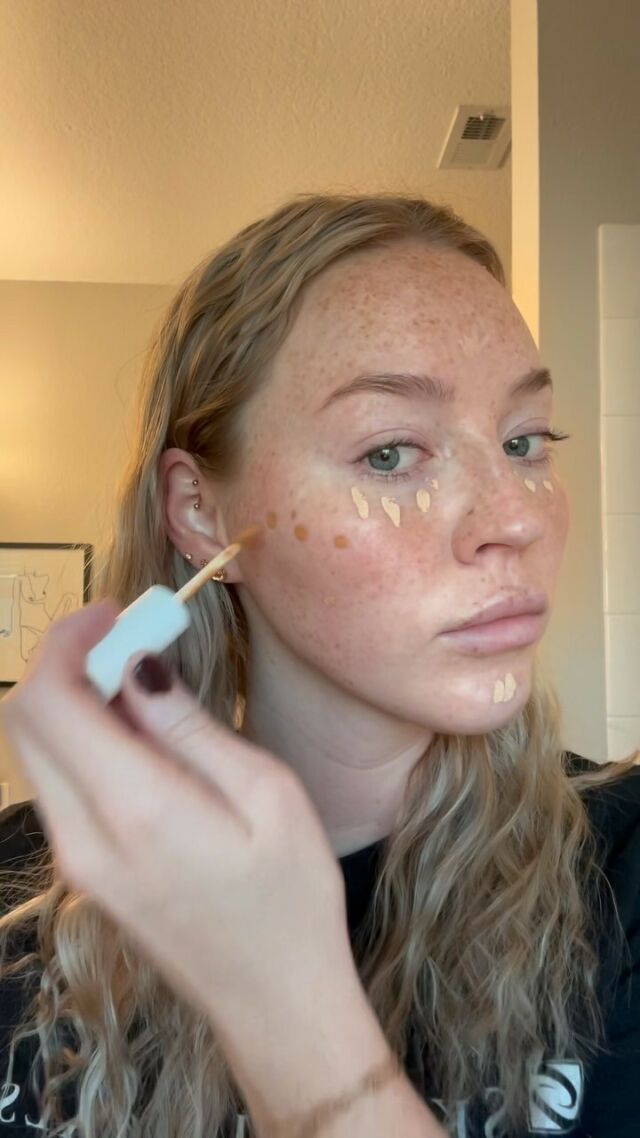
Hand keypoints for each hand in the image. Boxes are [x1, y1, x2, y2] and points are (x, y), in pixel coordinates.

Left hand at [0, 600, 358, 1039]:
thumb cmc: (290, 895)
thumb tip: (135, 663)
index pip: (50, 701)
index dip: (68, 640)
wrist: (276, 1002)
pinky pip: (59, 785)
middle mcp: (82, 836)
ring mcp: (76, 860)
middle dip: (64, 663)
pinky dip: (81, 741)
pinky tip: (137, 735)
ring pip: (36, 752)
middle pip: (26, 723)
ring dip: (71, 700)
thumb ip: (187, 726)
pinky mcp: (85, 873)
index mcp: (132, 808)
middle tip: (128, 638)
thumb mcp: (265, 794)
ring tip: (138, 680)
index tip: (117, 613)